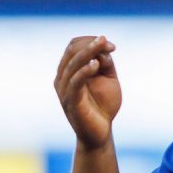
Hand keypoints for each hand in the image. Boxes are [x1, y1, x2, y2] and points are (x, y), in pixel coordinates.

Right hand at [54, 35, 121, 149]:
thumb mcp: (108, 79)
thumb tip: (103, 49)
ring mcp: (64, 89)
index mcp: (69, 70)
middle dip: (91, 44)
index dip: (90, 40)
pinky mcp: (70, 101)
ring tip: (104, 47)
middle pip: (72, 51)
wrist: (100, 132)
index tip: (110, 45)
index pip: (74, 46)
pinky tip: (96, 65)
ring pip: (73, 63)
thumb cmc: (103, 105)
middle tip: (110, 45)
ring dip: (89, 52)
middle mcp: (62, 77)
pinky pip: (74, 82)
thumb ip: (106, 63)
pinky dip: (84, 71)